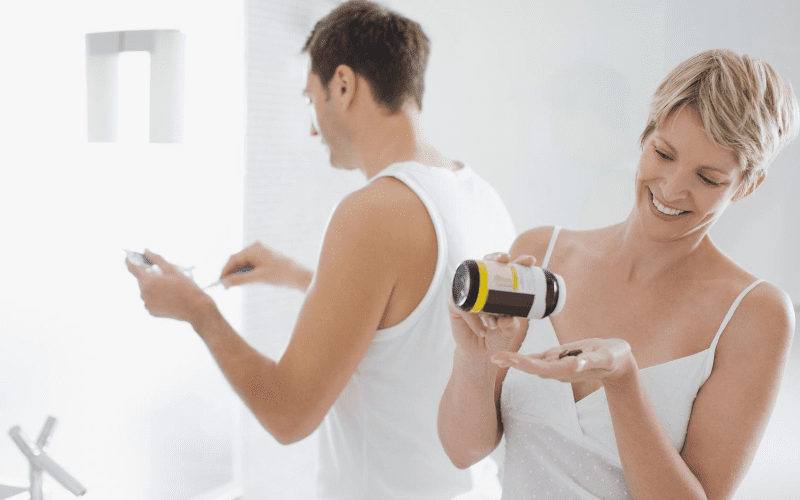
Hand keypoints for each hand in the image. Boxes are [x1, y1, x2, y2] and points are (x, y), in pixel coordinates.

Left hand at [126, 250, 212, 324]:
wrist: (195, 308)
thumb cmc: (186, 288)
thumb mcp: (172, 269)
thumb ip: (157, 259)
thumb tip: (147, 251)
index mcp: (148, 281)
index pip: (133, 268)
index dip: (130, 260)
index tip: (129, 256)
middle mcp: (144, 294)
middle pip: (142, 280)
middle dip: (150, 275)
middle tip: (163, 274)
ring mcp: (147, 304)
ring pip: (146, 290)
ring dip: (154, 286)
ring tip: (170, 286)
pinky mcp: (152, 311)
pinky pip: (150, 300)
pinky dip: (156, 296)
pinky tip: (169, 295)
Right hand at [220, 241, 311, 289]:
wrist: (298, 276)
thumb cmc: (281, 275)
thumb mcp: (258, 278)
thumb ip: (240, 280)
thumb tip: (225, 282)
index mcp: (254, 249)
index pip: (234, 259)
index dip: (225, 270)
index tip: (220, 282)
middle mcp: (256, 248)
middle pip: (237, 260)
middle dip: (231, 273)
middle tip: (225, 286)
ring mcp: (260, 252)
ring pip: (243, 263)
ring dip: (238, 274)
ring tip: (233, 285)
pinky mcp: (263, 258)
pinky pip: (250, 265)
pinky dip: (245, 273)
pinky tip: (243, 281)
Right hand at [449, 253, 534, 361]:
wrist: (481, 354)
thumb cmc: (497, 337)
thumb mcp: (509, 331)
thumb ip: (511, 326)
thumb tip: (507, 318)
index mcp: (498, 288)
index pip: (508, 269)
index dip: (518, 261)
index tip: (530, 260)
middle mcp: (482, 286)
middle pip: (486, 264)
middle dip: (496, 257)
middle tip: (507, 259)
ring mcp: (467, 294)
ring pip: (471, 282)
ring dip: (481, 288)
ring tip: (493, 308)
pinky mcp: (455, 306)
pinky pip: (464, 308)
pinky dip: (474, 320)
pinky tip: (483, 330)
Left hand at [491, 337, 634, 383]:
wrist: (617, 362)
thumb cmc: (614, 357)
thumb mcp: (607, 356)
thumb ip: (593, 360)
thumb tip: (577, 364)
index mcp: (567, 369)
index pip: (542, 368)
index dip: (525, 364)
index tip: (510, 359)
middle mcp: (558, 370)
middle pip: (532, 367)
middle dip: (514, 363)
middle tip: (494, 357)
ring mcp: (557, 365)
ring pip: (532, 363)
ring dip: (515, 361)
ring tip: (496, 357)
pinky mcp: (558, 359)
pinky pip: (538, 359)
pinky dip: (524, 357)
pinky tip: (510, 358)